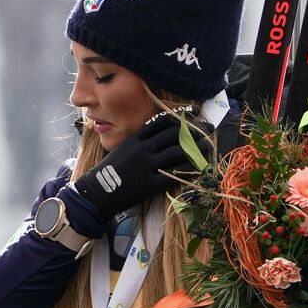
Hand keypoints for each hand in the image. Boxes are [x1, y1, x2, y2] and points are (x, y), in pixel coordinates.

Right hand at [59, 112, 207, 235]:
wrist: (98, 192)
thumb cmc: (110, 170)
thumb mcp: (123, 149)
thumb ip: (140, 141)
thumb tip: (162, 134)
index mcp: (135, 139)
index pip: (161, 123)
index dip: (180, 118)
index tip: (195, 114)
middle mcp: (142, 150)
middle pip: (174, 136)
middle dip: (195, 132)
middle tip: (209, 130)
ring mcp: (146, 167)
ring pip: (178, 154)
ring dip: (197, 150)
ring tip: (208, 147)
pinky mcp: (149, 185)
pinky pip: (174, 175)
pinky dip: (188, 171)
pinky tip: (199, 168)